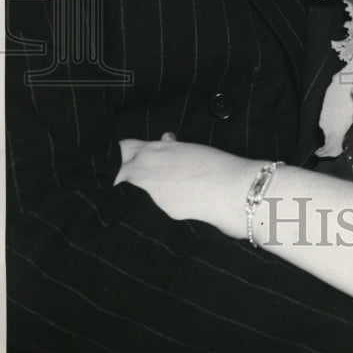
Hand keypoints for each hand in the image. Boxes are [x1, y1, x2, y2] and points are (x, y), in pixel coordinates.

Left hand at [116, 135, 251, 237]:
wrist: (230, 191)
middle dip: (130, 172)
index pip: (122, 150)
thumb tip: (163, 140)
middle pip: (123, 172)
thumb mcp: (188, 147)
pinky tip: (187, 196)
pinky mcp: (162, 212)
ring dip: (154, 185)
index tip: (128, 155)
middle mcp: (145, 173)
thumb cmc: (214, 163)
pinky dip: (170, 198)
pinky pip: (161, 202)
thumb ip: (169, 146)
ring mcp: (151, 195)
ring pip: (145, 188)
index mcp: (151, 152)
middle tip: (147, 170)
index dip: (124, 152)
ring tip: (180, 182)